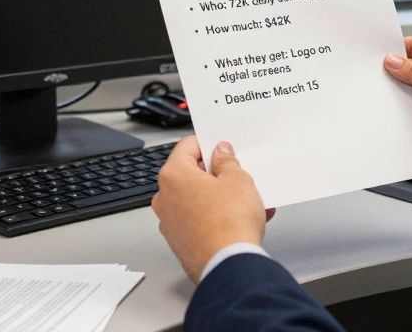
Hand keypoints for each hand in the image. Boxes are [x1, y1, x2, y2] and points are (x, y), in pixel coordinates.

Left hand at [152, 136, 273, 282]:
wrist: (228, 266)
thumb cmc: (229, 224)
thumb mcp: (238, 180)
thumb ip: (227, 161)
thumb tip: (221, 154)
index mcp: (173, 176)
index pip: (187, 146)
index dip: (209, 146)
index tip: (223, 152)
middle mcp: (164, 198)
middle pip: (190, 174)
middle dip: (215, 175)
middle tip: (237, 178)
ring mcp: (170, 222)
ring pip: (196, 200)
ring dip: (219, 198)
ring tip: (247, 203)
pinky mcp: (179, 242)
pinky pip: (198, 220)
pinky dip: (216, 218)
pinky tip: (241, 221)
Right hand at [384, 37, 411, 177]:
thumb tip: (393, 61)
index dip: (396, 51)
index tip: (375, 56)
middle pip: (410, 71)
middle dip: (393, 74)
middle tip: (372, 78)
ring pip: (411, 94)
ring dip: (399, 96)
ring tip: (381, 97)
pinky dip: (406, 116)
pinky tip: (395, 116)